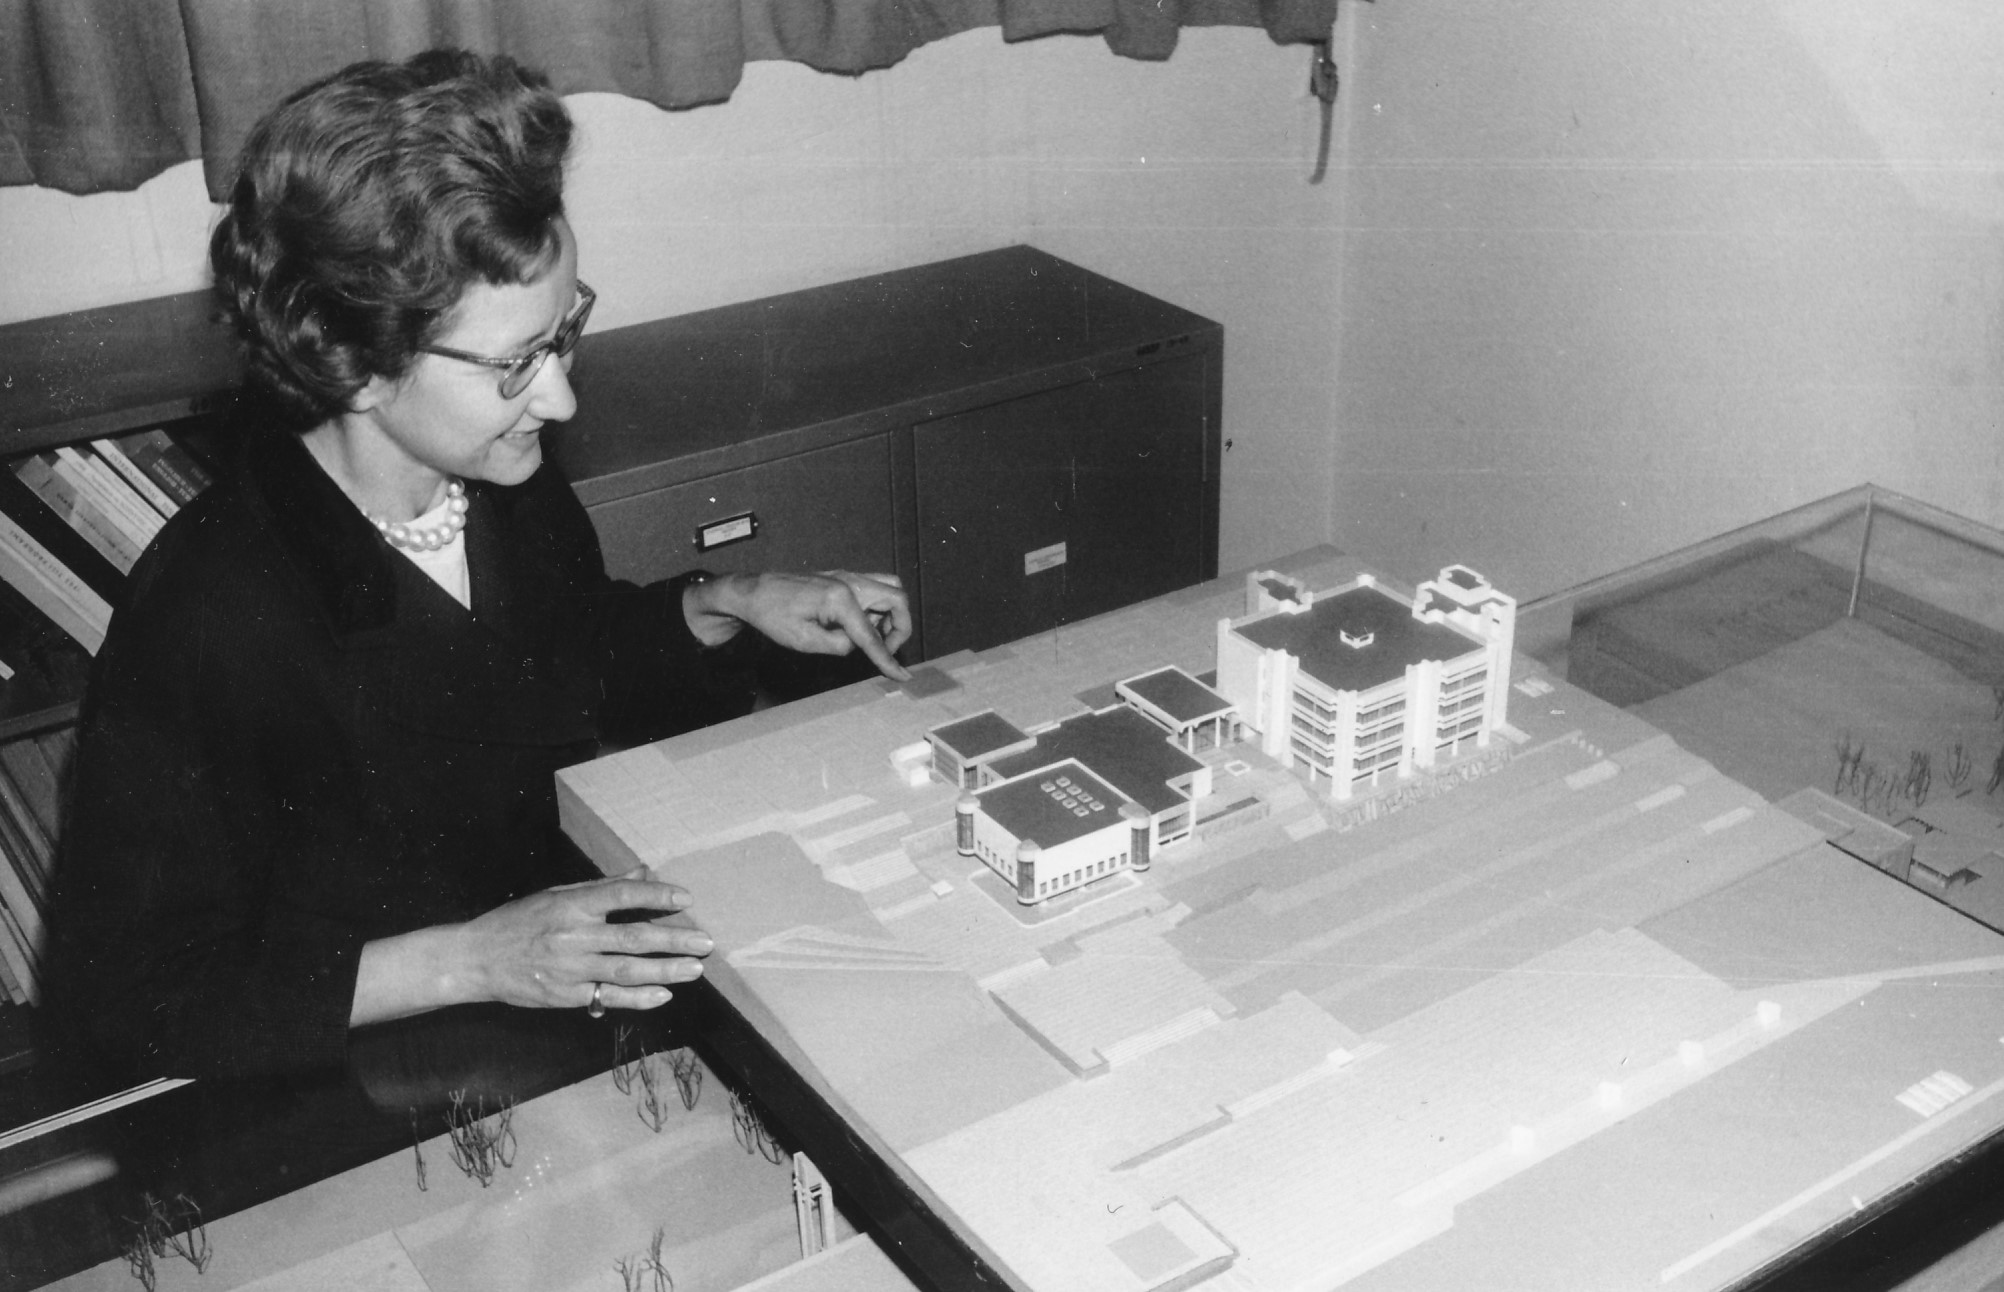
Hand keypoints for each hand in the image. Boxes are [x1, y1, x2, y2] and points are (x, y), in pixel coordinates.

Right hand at [455, 868, 713, 1012]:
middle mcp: (573, 935)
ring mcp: (570, 968)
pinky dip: (637, 997)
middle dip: (674, 940)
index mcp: (571, 904)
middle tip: (706, 942)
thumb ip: (602, 887)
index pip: (622, 895)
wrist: (476, 959)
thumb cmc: (520, 921)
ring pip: (626, 970)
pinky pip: (608, 997)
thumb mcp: (557, 894)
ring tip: (694, 968)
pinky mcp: (565, 995)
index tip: (685, 899)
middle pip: (633, 937)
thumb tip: (644, 872)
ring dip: (665, 970)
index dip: (656, 896)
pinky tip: (662, 995)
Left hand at [684, 570, 911, 680]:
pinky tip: (859, 623)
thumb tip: (858, 645)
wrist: (753, 592)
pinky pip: (875, 587)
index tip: (901, 675)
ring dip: (892, 614)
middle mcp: (849, 582)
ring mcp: (847, 576)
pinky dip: (879, 606)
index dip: (888, 658)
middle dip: (900, 628)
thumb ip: (840, 646)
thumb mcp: (805, 642)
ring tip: (872, 636)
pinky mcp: (842, 577)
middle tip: (884, 649)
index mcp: (840, 598)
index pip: (873, 634)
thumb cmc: (773, 614)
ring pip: (891, 588)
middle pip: (897, 599)